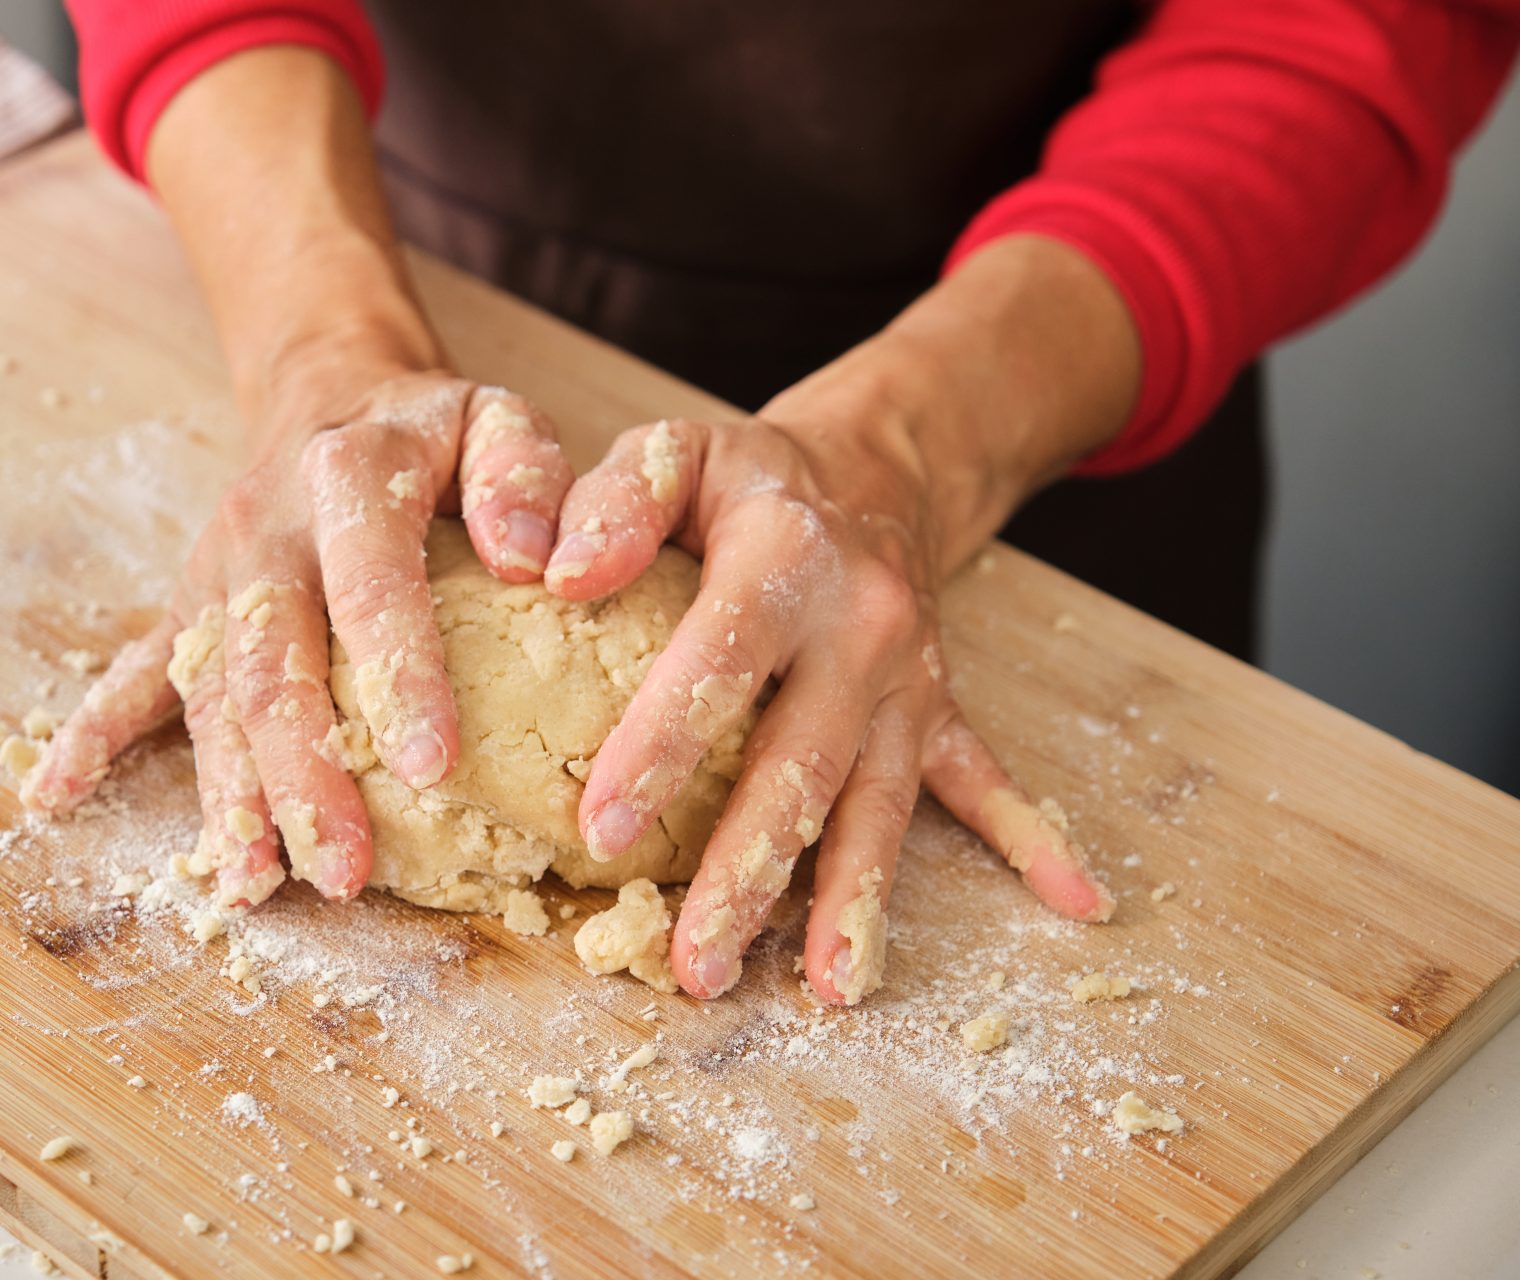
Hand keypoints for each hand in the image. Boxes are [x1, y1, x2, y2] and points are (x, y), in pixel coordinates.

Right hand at [22, 371, 572, 909]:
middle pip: (271, 660)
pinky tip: (55, 793)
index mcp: (348, 475)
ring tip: (252, 883)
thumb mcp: (499, 422)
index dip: (396, 672)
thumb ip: (525, 477)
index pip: (368, 579)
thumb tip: (539, 561)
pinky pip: (137, 672)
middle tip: (344, 870)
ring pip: (211, 691)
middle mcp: (265, 526)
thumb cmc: (436, 436)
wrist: (333, 394)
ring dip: (228, 791)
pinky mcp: (187, 604)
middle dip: (302, 772)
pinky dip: (94, 732)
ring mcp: (215, 571)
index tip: (434, 769)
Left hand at [547, 405, 1112, 1004]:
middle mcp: (861, 628)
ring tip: (829, 989)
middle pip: (802, 764)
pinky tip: (1078, 902)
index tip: (602, 829)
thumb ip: (612, 506)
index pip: (720, 664)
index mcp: (784, 561)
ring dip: (851, 899)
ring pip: (880, 802)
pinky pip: (989, 783)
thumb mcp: (673, 454)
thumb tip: (555, 574)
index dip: (661, 746)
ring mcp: (909, 681)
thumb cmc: (746, 479)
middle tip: (697, 963)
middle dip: (749, 872)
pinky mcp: (942, 711)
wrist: (875, 465)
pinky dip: (1034, 841)